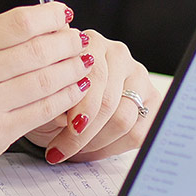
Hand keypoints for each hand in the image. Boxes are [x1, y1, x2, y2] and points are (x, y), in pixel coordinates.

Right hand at [0, 2, 88, 184]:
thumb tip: (41, 25)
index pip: (18, 23)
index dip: (49, 16)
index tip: (63, 13)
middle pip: (37, 50)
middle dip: (67, 42)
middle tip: (79, 38)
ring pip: (45, 80)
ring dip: (72, 68)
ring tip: (84, 61)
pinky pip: (42, 110)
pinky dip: (65, 97)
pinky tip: (75, 88)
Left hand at [25, 31, 156, 163]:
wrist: (60, 99)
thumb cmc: (50, 93)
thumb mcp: (43, 93)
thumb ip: (54, 97)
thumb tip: (65, 119)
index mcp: (90, 43)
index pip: (95, 78)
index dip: (81, 109)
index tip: (65, 132)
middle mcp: (118, 54)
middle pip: (109, 103)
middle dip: (83, 135)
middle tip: (62, 150)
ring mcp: (137, 76)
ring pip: (124, 120)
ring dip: (96, 143)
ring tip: (75, 151)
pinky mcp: (151, 100)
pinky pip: (139, 133)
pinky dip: (113, 148)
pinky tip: (94, 149)